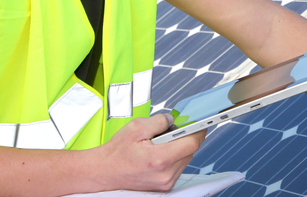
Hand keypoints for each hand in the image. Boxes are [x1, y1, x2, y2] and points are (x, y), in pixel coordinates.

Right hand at [91, 114, 205, 191]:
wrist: (105, 171)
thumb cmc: (117, 151)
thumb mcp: (136, 127)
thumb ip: (158, 121)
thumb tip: (173, 120)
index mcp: (159, 159)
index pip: (191, 143)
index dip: (198, 130)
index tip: (202, 122)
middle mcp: (165, 174)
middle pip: (190, 151)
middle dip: (186, 137)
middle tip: (175, 127)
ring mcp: (166, 183)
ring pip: (186, 159)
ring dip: (180, 147)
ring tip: (163, 141)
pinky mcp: (164, 186)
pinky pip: (178, 167)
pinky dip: (174, 157)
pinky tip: (161, 151)